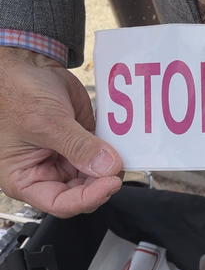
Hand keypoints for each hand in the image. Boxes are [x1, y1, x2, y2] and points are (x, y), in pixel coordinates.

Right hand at [0, 47, 122, 217]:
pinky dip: (115, 153)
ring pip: (98, 177)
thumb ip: (78, 147)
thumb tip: (108, 168)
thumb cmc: (17, 93)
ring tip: (122, 153)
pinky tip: (123, 145)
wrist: (27, 66)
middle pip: (84, 193)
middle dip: (103, 182)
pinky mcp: (84, 144)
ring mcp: (68, 159)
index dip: (89, 198)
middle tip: (119, 165)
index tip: (111, 182)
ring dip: (112, 169)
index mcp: (26, 179)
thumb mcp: (46, 122)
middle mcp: (48, 173)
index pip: (62, 203)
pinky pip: (104, 156)